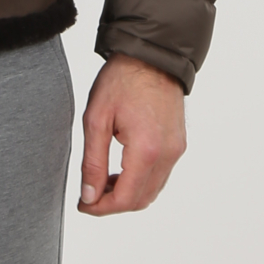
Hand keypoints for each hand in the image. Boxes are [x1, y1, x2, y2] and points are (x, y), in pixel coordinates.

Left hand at [77, 53, 186, 215]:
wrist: (151, 56)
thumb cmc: (122, 80)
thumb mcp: (96, 119)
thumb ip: (92, 161)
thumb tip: (89, 195)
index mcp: (146, 150)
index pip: (125, 198)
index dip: (101, 208)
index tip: (84, 204)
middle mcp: (167, 154)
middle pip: (141, 200)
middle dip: (113, 203)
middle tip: (89, 195)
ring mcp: (176, 150)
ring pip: (152, 190)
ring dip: (127, 193)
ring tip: (102, 181)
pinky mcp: (178, 144)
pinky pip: (160, 175)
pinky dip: (140, 181)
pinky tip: (121, 169)